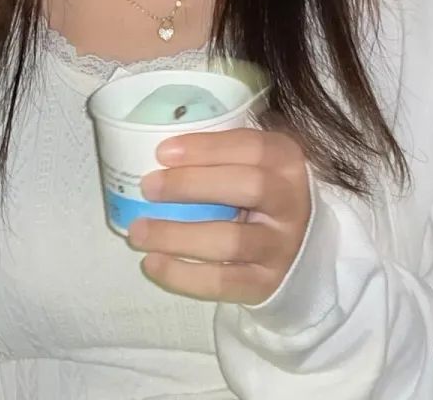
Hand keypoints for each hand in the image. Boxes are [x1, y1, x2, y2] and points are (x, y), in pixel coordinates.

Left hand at [128, 129, 310, 304]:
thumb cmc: (257, 193)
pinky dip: (182, 274)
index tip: (163, 152)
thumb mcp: (251, 163)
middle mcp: (291, 202)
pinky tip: (152, 263)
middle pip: (248, 188)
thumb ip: (220, 154)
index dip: (207, 148)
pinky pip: (222, 281)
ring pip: (231, 241)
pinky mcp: (265, 284)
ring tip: (138, 232)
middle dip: (191, 185)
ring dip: (178, 236)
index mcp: (286, 161)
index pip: (251, 147)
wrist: (293, 246)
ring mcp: (281, 246)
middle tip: (148, 187)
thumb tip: (160, 154)